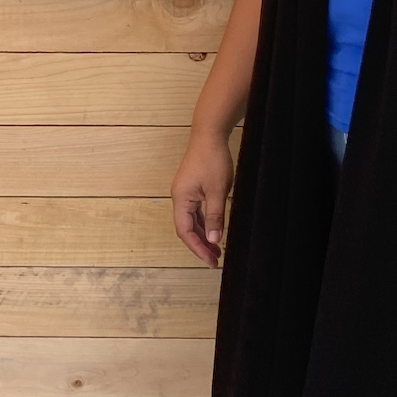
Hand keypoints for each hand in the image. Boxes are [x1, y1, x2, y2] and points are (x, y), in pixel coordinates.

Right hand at [170, 131, 234, 267]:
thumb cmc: (212, 160)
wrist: (209, 135)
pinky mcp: (191, 188)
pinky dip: (204, 223)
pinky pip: (195, 211)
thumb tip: (214, 240)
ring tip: (216, 249)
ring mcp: (185, 192)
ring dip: (202, 235)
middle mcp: (179, 197)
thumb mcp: (217, 191)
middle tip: (216, 259)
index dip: (198, 248)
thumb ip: (215, 216)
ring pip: (191, 220)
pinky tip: (214, 229)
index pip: (185, 231)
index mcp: (181, 199)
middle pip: (186, 228)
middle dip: (200, 245)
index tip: (211, 261)